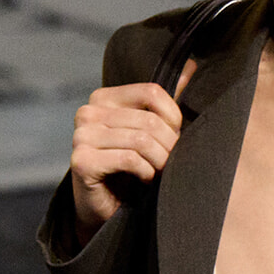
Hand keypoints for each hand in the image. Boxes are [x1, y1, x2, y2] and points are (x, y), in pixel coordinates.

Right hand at [69, 57, 196, 237]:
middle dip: (169, 146)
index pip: (152, 92)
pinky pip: (130, 159)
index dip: (173, 117)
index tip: (175, 139)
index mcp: (103, 98)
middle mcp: (88, 112)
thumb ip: (165, 101)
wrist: (105, 209)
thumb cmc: (130, 170)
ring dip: (160, 162)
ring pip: (142, 140)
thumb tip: (192, 65)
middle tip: (171, 164)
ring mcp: (82, 136)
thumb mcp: (149, 131)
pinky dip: (146, 173)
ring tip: (160, 174)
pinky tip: (145, 181)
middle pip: (149, 120)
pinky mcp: (82, 161)